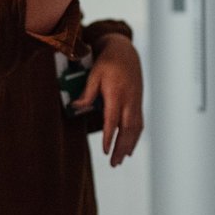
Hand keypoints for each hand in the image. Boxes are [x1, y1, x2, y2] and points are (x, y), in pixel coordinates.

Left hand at [76, 33, 143, 166]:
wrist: (125, 52)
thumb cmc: (107, 62)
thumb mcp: (94, 74)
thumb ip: (86, 93)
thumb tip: (75, 107)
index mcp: (116, 93)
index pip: (112, 119)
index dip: (109, 136)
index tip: (105, 150)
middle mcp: (128, 100)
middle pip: (127, 128)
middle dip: (121, 147)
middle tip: (114, 163)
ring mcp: (135, 102)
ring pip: (135, 128)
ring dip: (129, 146)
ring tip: (121, 160)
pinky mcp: (138, 102)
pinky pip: (139, 123)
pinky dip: (135, 138)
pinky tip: (130, 148)